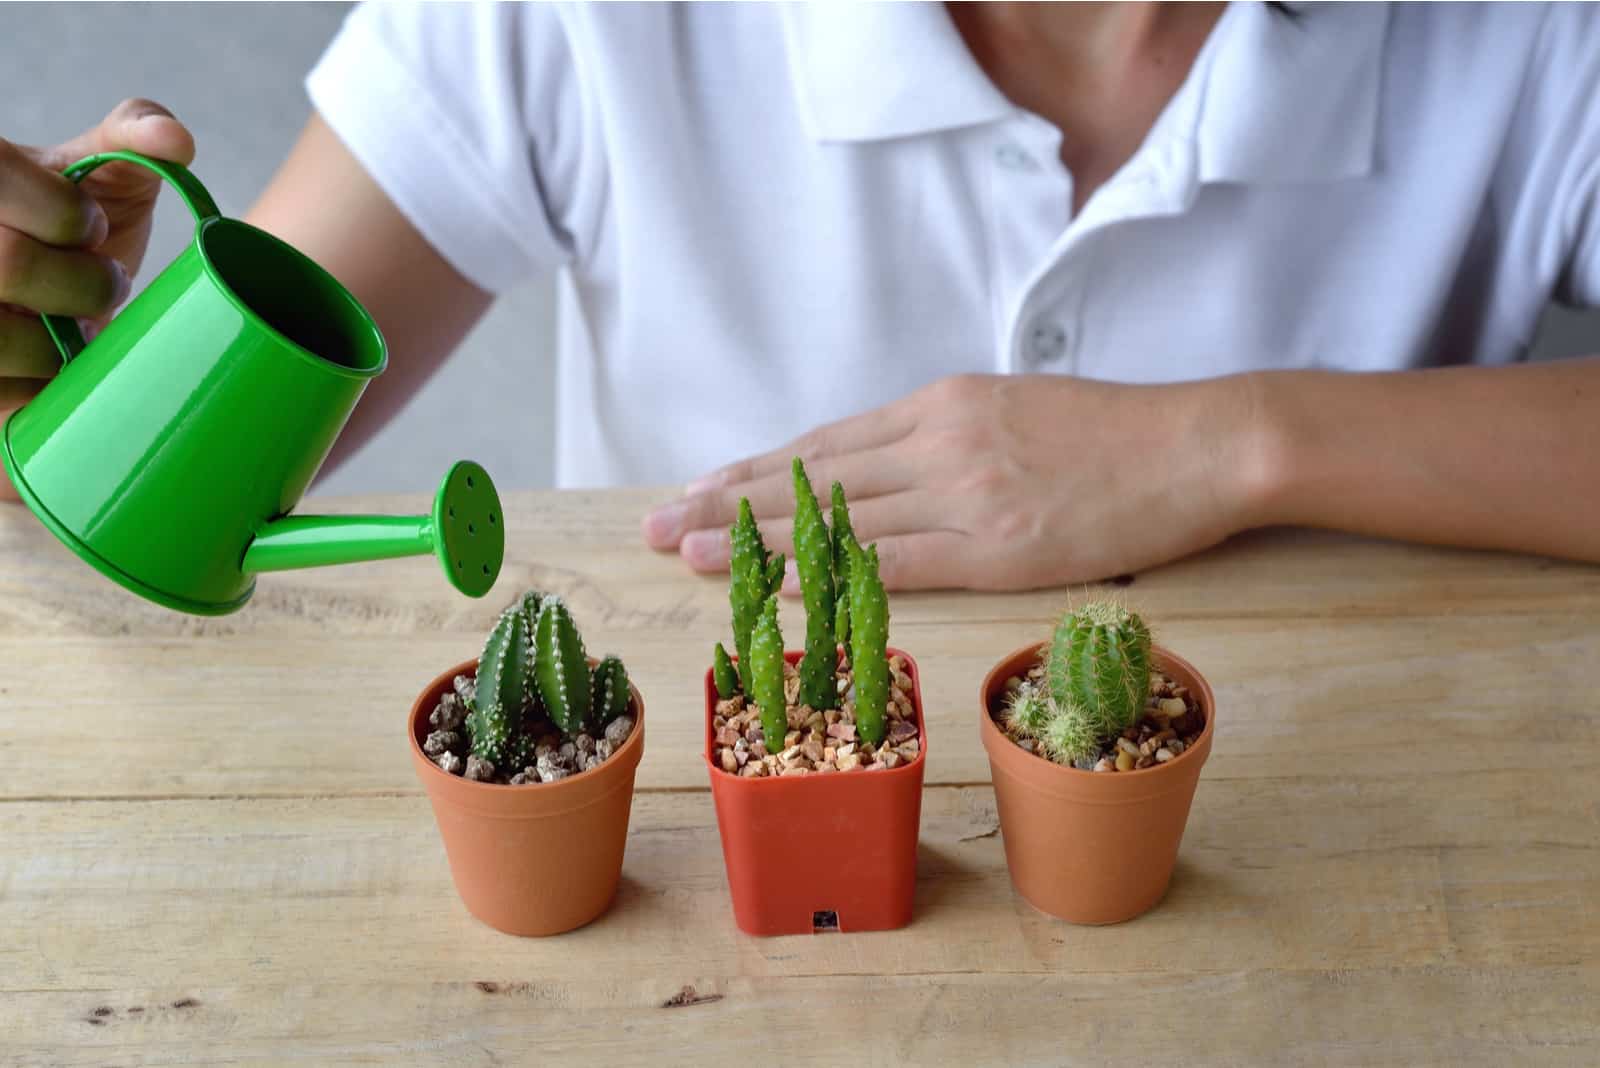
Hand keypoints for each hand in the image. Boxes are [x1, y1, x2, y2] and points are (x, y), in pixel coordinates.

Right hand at [1, 99, 194, 499]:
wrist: (44, 303)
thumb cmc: (70, 231)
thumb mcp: (98, 176)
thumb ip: (131, 136)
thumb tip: (176, 140)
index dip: (63, 215)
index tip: (89, 231)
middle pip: (6, 263)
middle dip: (79, 284)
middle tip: (103, 290)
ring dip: (53, 347)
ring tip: (72, 335)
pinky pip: (1, 401)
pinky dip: (38, 393)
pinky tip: (52, 374)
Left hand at [643, 373, 1270, 589]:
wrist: (1200, 445)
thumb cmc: (1118, 430)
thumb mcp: (1019, 407)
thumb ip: (951, 432)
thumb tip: (897, 464)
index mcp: (943, 405)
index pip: (826, 443)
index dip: (756, 470)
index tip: (700, 487)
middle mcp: (938, 442)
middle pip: (811, 478)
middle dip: (727, 502)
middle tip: (656, 523)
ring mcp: (965, 493)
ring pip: (836, 519)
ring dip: (754, 540)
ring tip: (687, 553)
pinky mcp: (997, 546)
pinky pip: (891, 563)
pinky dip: (825, 575)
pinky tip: (776, 587)